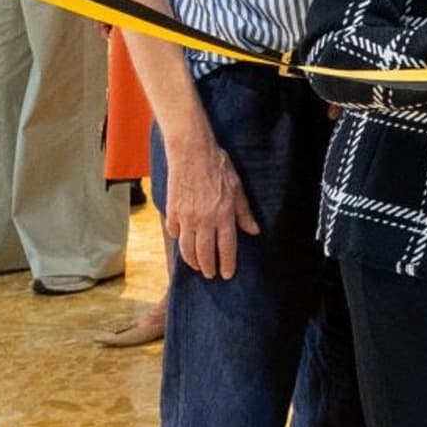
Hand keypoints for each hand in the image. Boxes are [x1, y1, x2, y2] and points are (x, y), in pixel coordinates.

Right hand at [162, 131, 258, 280]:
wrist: (191, 152)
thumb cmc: (218, 167)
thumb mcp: (238, 188)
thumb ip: (244, 213)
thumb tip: (254, 231)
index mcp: (223, 215)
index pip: (226, 248)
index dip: (227, 264)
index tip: (227, 274)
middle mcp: (204, 220)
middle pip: (205, 253)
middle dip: (208, 268)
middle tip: (210, 275)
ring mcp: (186, 217)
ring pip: (187, 248)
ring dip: (192, 260)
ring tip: (197, 266)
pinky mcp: (172, 211)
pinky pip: (174, 232)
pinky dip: (178, 240)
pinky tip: (182, 243)